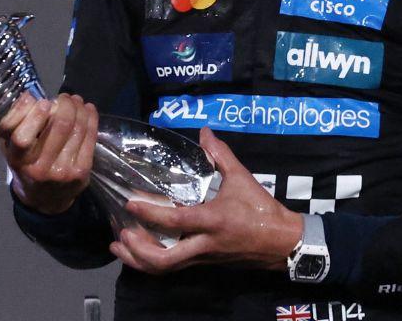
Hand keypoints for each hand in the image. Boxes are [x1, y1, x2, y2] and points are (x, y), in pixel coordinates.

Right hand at [0, 92, 97, 214]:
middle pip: (59, 126)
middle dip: (65, 104)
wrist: (44, 200)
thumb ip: (13, 124)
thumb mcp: (10, 149)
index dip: (34, 115)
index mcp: (18, 160)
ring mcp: (63, 170)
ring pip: (77, 128)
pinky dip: (91, 118)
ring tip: (75, 100)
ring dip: (79, 108)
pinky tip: (88, 109)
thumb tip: (29, 96)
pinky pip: (90, 137)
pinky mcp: (81, 171)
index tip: (43, 101)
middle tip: (64, 97)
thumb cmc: (25, 166)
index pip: (21, 136)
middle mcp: (40, 168)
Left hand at [110, 127, 302, 273]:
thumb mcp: (242, 179)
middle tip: (120, 236)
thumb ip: (221, 155)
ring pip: (165, 269)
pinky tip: (141, 251)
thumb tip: (205, 132)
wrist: (281, 242)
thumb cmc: (261, 210)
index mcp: (212, 221)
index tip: (130, 202)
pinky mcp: (204, 263)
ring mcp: (203, 257)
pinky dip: (153, 261)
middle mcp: (204, 244)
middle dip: (137, 251)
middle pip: (164, 260)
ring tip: (120, 248)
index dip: (150, 213)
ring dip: (139, 261)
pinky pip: (173, 266)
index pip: (175, 221)